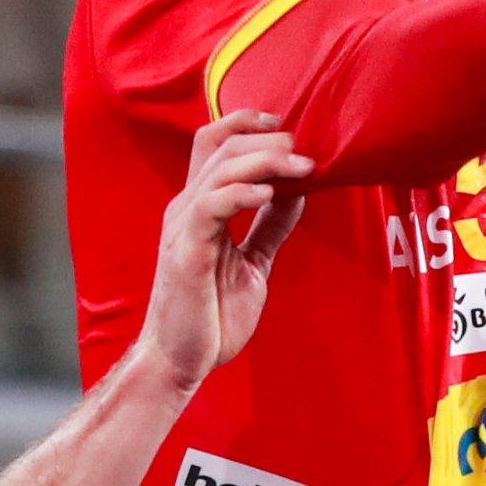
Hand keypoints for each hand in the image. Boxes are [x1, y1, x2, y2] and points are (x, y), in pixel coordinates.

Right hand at [132, 111, 315, 393]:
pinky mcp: (186, 252)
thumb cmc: (211, 316)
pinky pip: (211, 207)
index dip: (247, 124)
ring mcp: (183, 228)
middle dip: (267, 139)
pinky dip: (241, 193)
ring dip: (264, 161)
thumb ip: (270, 225)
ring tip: (300, 166)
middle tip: (304, 148)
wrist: (182, 361)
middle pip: (221, 146)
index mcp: (199, 207)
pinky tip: (268, 194)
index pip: (214, 143)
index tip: (286, 126)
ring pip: (220, 170)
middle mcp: (187, 208)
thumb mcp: (253, 262)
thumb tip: (297, 189)